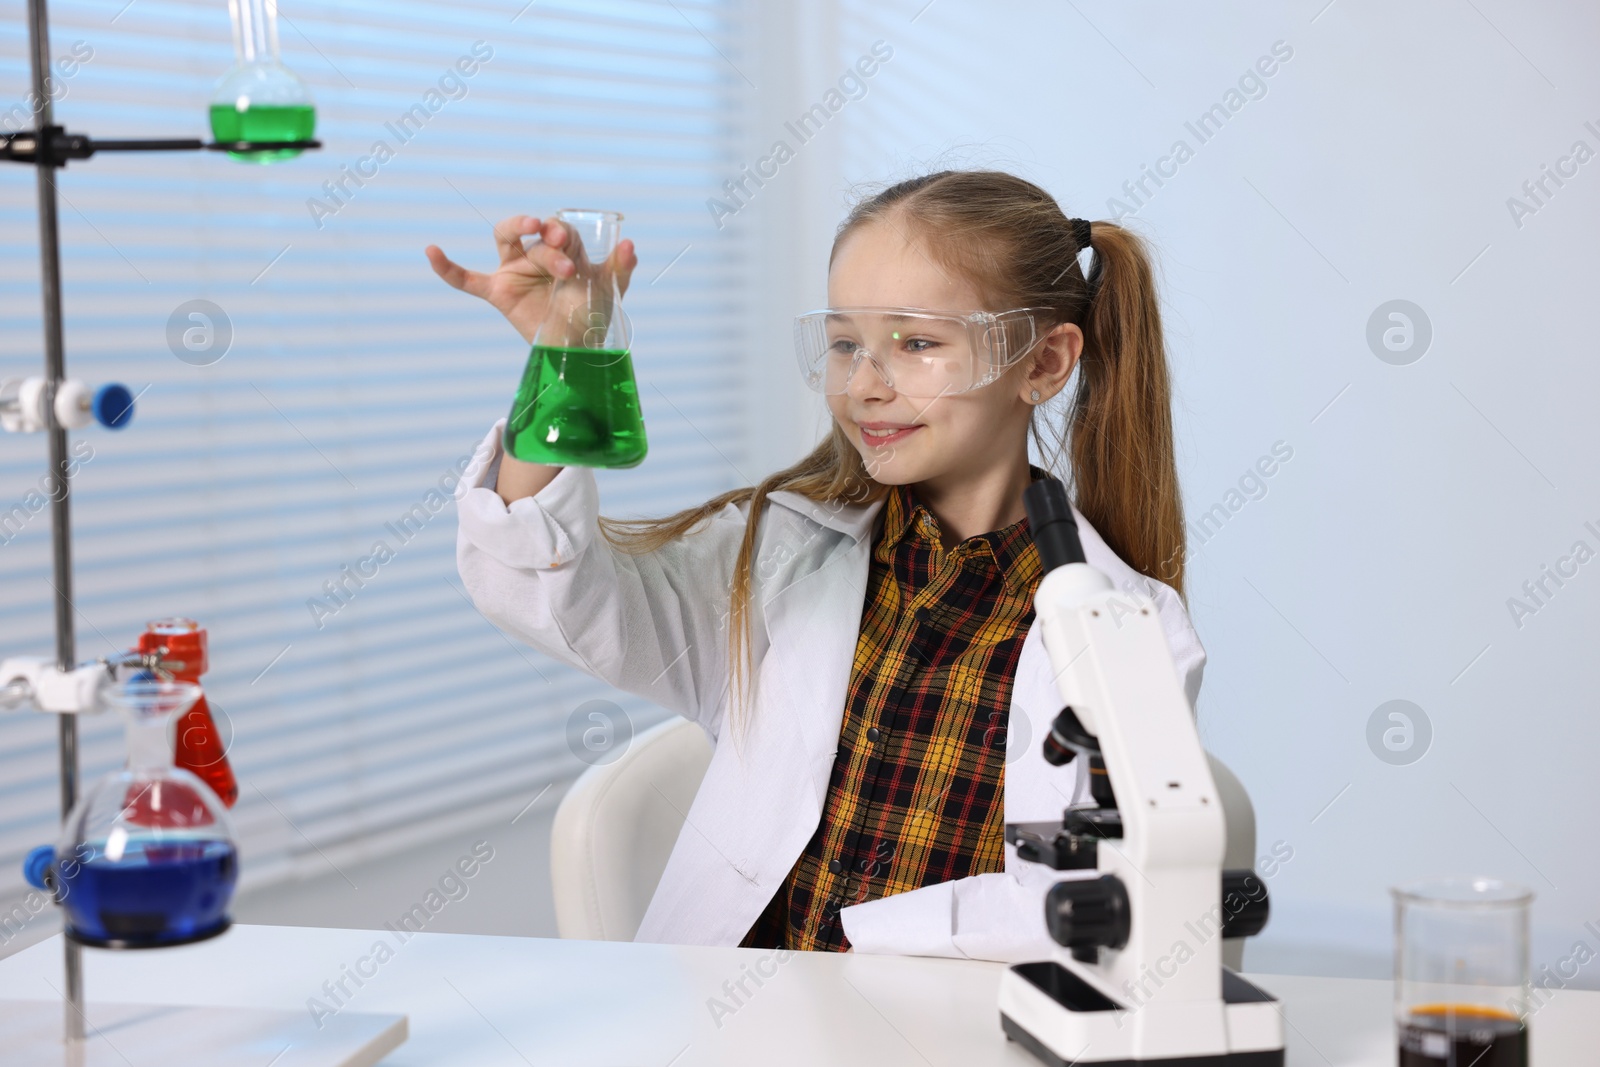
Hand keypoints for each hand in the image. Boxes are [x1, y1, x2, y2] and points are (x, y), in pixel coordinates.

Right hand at [425, 215, 638, 344]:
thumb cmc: (593, 314)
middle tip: (563, 256)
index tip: (568, 247)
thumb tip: (630, 243)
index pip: (558, 230)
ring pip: (506, 238)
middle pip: (535, 234)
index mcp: (562, 248)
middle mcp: (537, 254)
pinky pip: (466, 280)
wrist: (579, 349)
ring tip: (530, 226)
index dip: (562, 233)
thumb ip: (620, 267)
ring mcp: (515, 271)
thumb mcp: (610, 289)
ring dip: (516, 227)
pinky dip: (447, 267)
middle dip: (549, 242)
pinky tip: (431, 251)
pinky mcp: (498, 293)